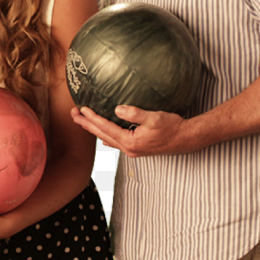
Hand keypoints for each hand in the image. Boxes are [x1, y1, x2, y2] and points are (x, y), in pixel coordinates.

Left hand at [69, 105, 191, 157]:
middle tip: (72, 114)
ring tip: (82, 121)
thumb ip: (135, 113)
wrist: (187, 139)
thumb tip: (117, 109)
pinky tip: (103, 135)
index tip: (80, 109)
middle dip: (86, 125)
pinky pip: (116, 141)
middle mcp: (128, 148)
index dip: (92, 118)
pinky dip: (106, 135)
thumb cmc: (172, 127)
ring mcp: (132, 150)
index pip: (105, 128)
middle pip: (102, 135)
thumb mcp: (154, 118)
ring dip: (94, 129)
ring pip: (107, 138)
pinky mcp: (137, 148)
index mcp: (130, 142)